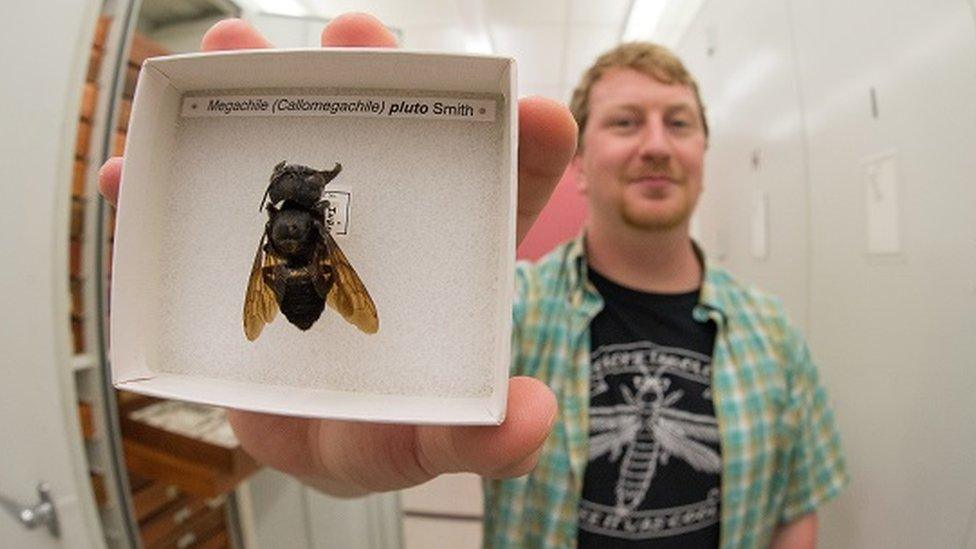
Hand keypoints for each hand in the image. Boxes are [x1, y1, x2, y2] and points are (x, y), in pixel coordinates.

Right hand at [98, 13, 576, 495]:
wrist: (310, 442)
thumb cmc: (381, 435)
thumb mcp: (427, 443)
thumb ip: (481, 440)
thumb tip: (529, 416)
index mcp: (450, 262)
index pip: (502, 193)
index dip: (523, 147)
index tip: (534, 110)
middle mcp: (386, 229)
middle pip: (387, 140)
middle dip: (370, 79)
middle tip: (354, 35)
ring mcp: (311, 232)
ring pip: (290, 150)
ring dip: (257, 98)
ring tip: (229, 48)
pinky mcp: (246, 251)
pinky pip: (202, 212)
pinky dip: (163, 193)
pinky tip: (134, 173)